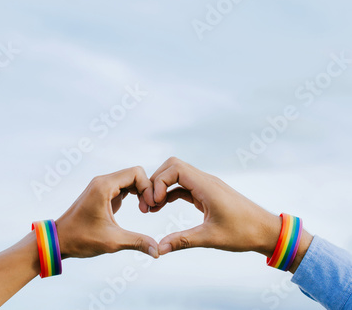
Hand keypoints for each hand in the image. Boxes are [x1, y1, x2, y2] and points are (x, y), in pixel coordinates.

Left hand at [55, 166, 159, 258]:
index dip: (148, 187)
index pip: (136, 173)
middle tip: (148, 209)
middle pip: (134, 174)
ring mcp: (101, 186)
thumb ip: (137, 242)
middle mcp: (102, 182)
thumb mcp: (112, 241)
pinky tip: (139, 209)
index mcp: (104, 186)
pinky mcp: (102, 193)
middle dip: (146, 189)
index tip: (149, 207)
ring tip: (144, 210)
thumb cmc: (81, 238)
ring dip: (140, 192)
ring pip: (129, 179)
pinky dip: (134, 194)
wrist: (59, 240)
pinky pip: (123, 186)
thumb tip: (159, 251)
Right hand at [149, 157, 285, 256]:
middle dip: (156, 181)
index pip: (174, 168)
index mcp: (206, 186)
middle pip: (173, 166)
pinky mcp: (207, 193)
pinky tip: (162, 206)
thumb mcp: (210, 238)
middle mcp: (205, 180)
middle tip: (148, 203)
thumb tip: (159, 249)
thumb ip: (182, 241)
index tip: (154, 203)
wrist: (267, 231)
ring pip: (177, 175)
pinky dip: (170, 193)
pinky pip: (183, 186)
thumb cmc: (244, 232)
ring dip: (162, 187)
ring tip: (151, 207)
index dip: (159, 182)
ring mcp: (206, 185)